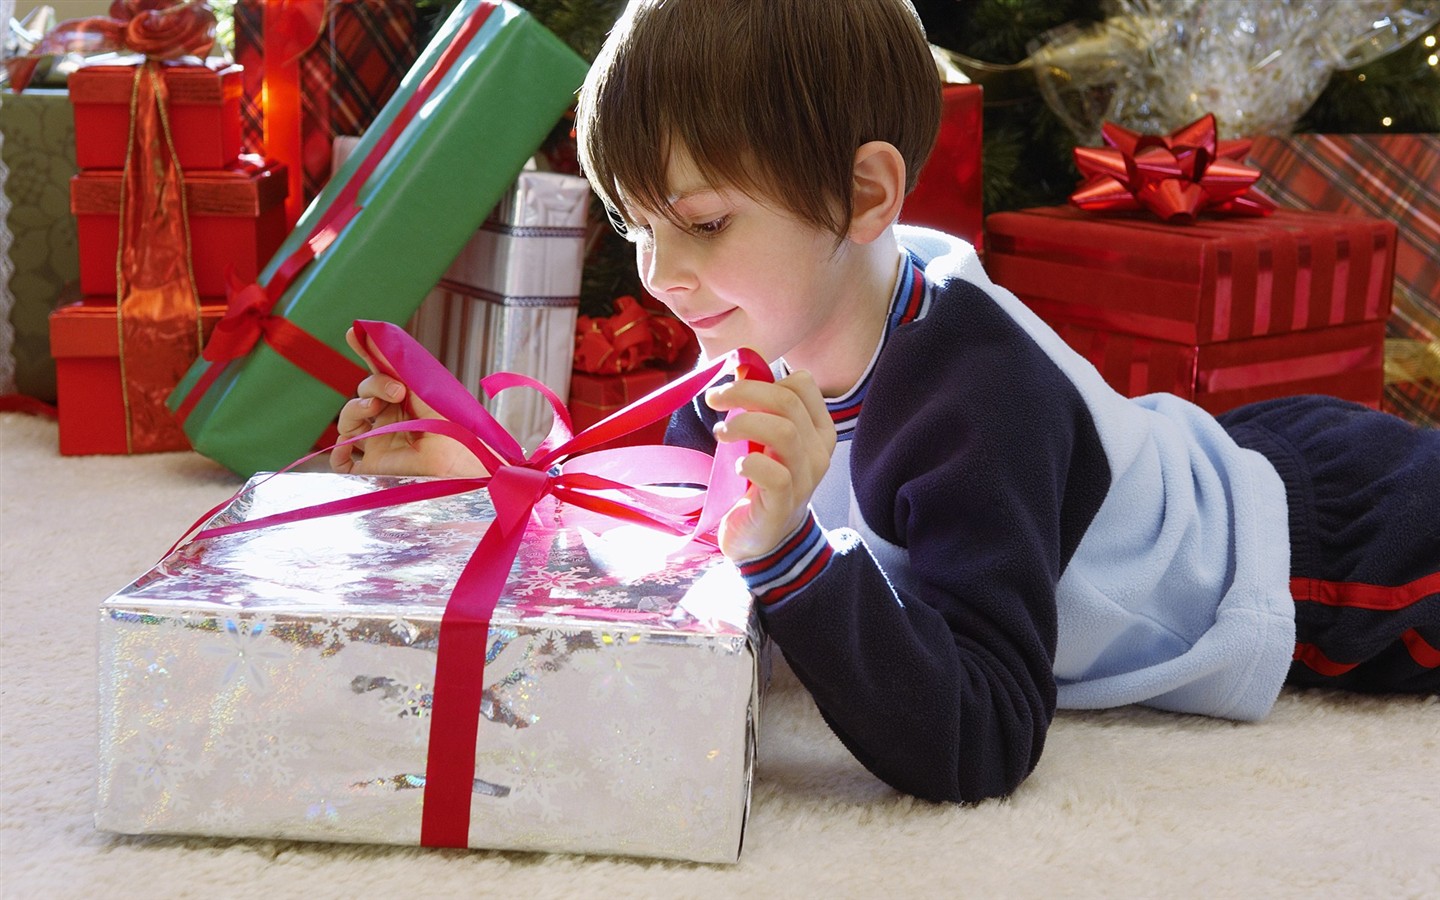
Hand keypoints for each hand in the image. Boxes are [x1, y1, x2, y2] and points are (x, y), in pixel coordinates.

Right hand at [329, 327, 487, 477]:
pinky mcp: (372, 470)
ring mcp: (379, 445)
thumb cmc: (455, 431)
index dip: (366, 353)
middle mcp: (391, 422)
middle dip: (374, 384)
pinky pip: (341, 461)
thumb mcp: (428, 393)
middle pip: (364, 393)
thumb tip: (373, 336)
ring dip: (355, 407)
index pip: (381, 375)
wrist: (463, 467)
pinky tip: (348, 446)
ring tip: (374, 407)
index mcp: (407, 404)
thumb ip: (399, 369)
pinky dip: (338, 452)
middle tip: (398, 390)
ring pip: (348, 421)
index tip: (354, 332)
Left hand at [704, 370, 835, 560]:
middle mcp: (819, 453)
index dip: (765, 380)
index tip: (733, 389)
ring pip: (784, 433)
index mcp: (818, 430)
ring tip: (721, 433)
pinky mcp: (783, 504)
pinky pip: (775, 475)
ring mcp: (805, 480)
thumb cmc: (763, 482)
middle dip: (745, 393)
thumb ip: (761, 408)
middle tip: (716, 400)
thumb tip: (742, 367)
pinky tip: (737, 465)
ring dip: (744, 424)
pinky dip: (751, 463)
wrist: (764, 539)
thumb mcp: (766, 440)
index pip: (803, 385)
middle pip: (788, 402)